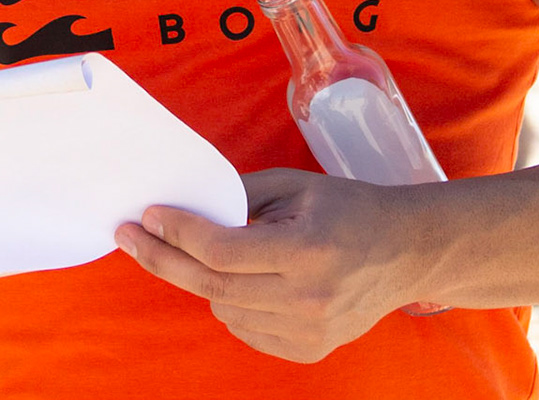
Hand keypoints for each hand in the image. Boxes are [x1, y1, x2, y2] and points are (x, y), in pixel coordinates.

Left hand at [114, 168, 430, 362]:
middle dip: (164, 259)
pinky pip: (245, 329)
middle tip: (132, 238)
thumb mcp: (297, 187)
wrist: (406, 252)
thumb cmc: (349, 209)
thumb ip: (240, 196)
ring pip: (223, 309)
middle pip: (212, 286)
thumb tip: (185, 209)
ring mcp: (309, 331)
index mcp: (306, 251)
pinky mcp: (308, 351)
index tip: (148, 216)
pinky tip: (248, 281)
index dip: (178, 233)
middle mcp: (307, 298)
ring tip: (219, 254)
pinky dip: (232, 303)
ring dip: (206, 280)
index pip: (221, 251)